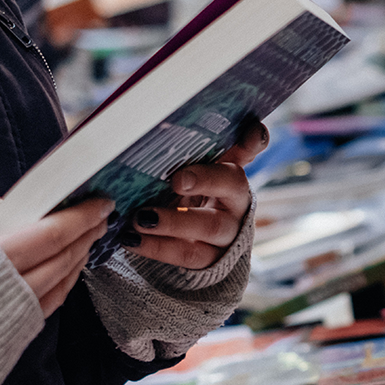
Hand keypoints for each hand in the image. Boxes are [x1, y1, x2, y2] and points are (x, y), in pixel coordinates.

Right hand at [0, 185, 113, 317]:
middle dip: (86, 235)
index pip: (49, 235)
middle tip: (101, 218)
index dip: (80, 217)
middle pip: (61, 260)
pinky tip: (67, 270)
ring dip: (78, 259)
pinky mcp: (4, 334)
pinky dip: (62, 284)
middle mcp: (1, 292)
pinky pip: (45, 307)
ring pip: (58, 285)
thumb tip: (1, 204)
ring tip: (88, 239)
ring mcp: (4, 317)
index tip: (100, 204)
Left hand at [120, 119, 268, 268]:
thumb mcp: (181, 174)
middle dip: (206, 180)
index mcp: (231, 170)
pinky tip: (131, 238)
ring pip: (211, 226)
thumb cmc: (180, 198)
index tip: (247, 132)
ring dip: (174, 222)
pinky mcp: (212, 260)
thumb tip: (156, 123)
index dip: (253, 138)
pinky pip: (188, 255)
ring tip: (140, 218)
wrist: (185, 243)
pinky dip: (157, 248)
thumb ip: (178, 152)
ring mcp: (229, 232)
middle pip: (233, 184)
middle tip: (176, 180)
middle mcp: (237, 200)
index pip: (251, 147)